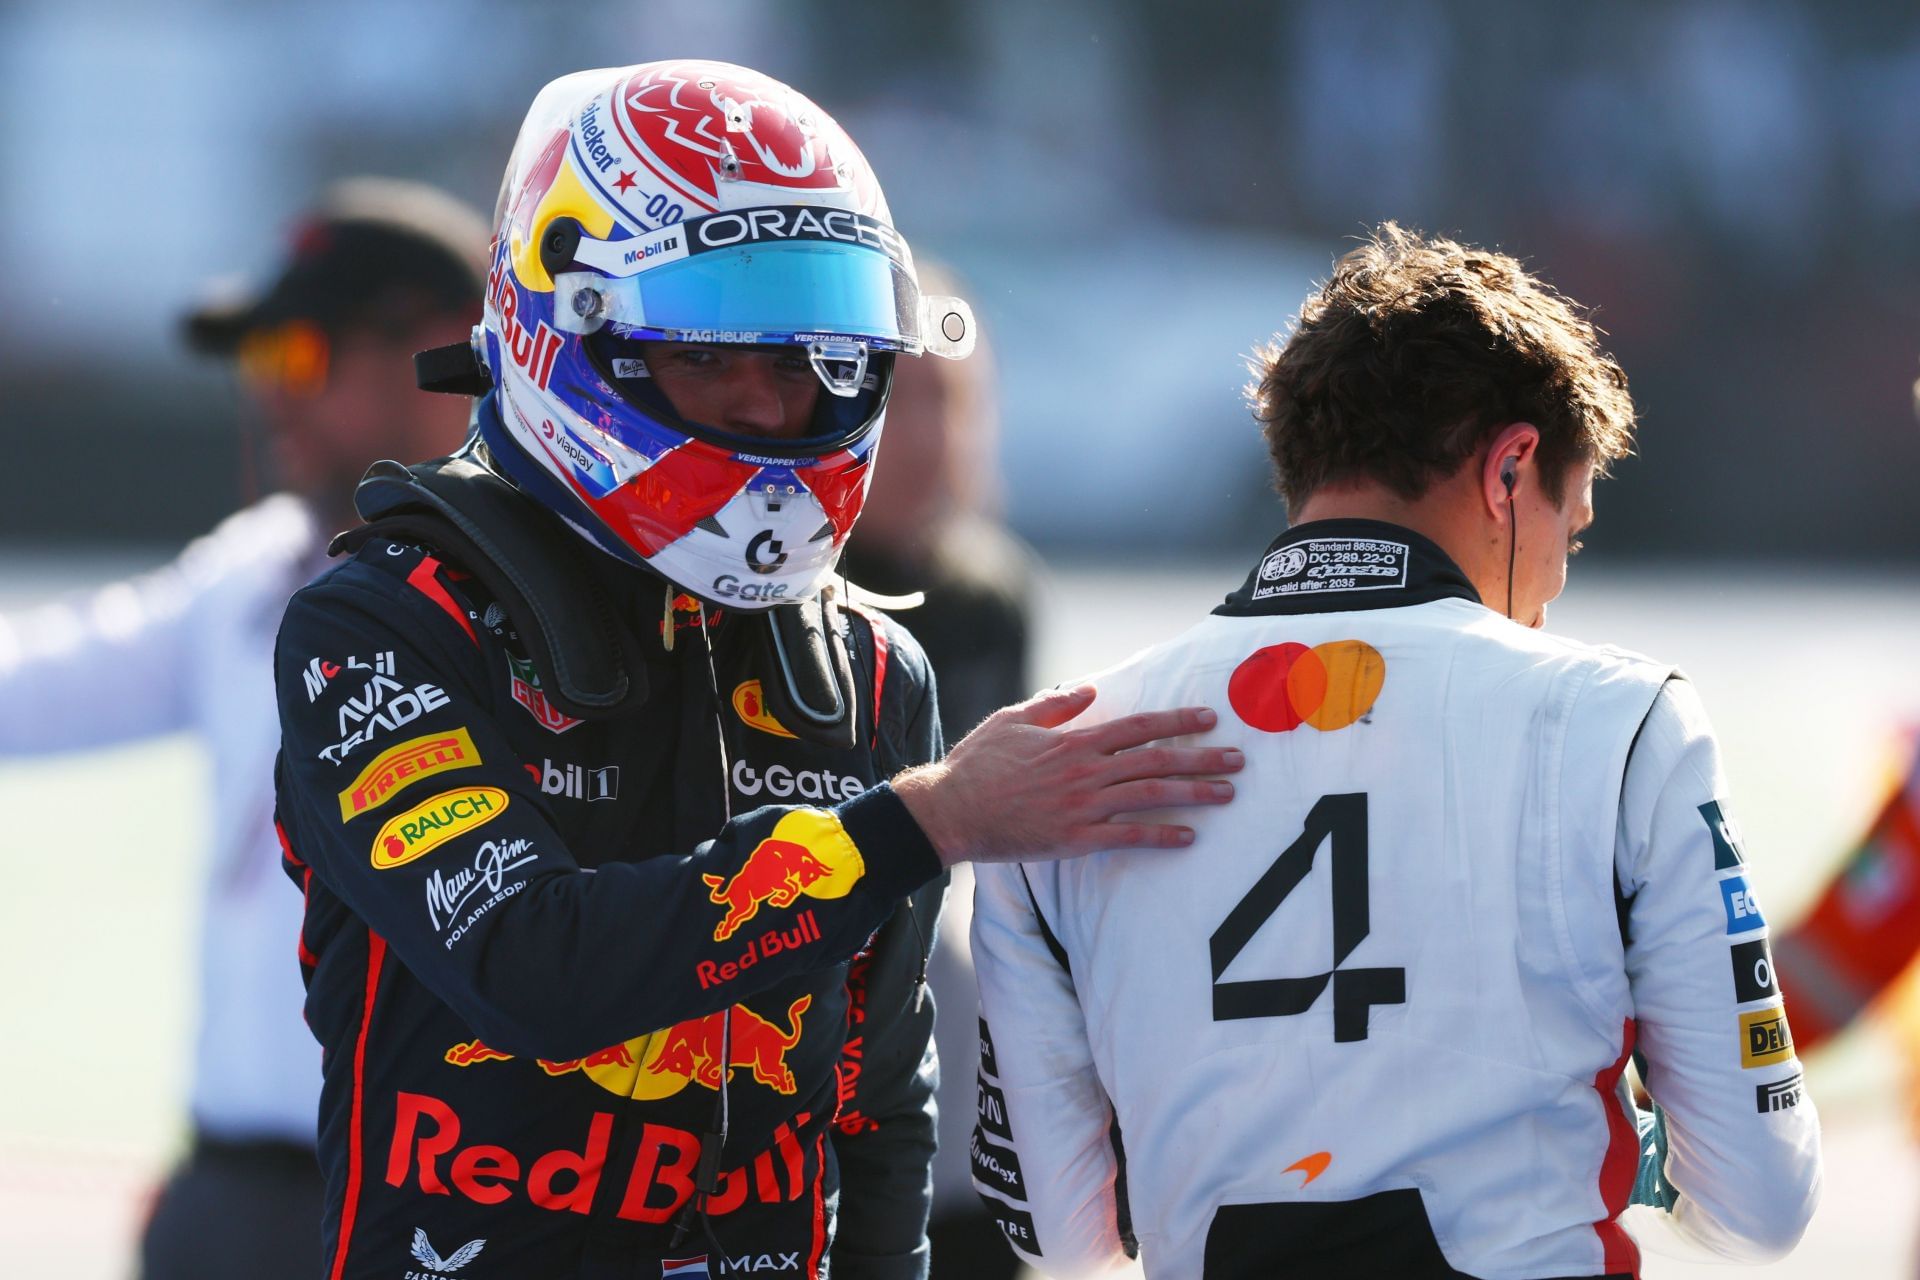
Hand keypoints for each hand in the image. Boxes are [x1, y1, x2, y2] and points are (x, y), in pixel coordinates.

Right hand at [891, 684, 1242, 866]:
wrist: (950, 810)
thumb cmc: (978, 764)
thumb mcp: (1013, 720)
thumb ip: (1055, 705)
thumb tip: (1090, 689)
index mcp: (1074, 740)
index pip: (1138, 727)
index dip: (1177, 722)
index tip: (1209, 720)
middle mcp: (1086, 771)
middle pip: (1156, 760)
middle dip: (1202, 758)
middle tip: (1239, 760)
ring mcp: (1083, 806)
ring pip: (1150, 795)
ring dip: (1193, 793)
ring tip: (1226, 794)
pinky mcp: (1075, 839)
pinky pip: (1127, 836)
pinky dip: (1160, 835)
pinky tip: (1188, 836)